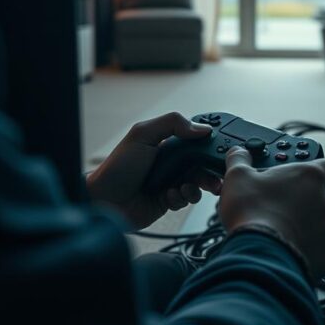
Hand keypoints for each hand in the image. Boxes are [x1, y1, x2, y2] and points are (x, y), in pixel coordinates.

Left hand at [86, 112, 221, 228]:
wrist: (105, 200)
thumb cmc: (118, 166)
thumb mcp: (142, 134)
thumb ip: (172, 123)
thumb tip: (202, 128)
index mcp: (167, 143)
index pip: (196, 142)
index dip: (208, 146)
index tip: (219, 151)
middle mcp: (171, 162)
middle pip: (201, 165)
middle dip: (209, 172)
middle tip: (214, 179)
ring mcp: (170, 181)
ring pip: (198, 184)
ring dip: (196, 187)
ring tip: (184, 188)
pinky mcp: (168, 200)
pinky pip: (186, 200)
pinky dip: (182, 198)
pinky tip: (169, 196)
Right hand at [218, 147, 324, 279]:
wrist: (259, 253)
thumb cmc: (252, 211)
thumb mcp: (238, 177)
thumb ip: (241, 159)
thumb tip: (239, 152)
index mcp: (309, 176)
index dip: (323, 169)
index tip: (309, 175)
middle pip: (320, 198)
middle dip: (304, 203)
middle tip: (280, 207)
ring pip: (320, 226)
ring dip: (304, 227)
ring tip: (280, 231)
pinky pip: (320, 251)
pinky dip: (307, 252)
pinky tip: (288, 251)